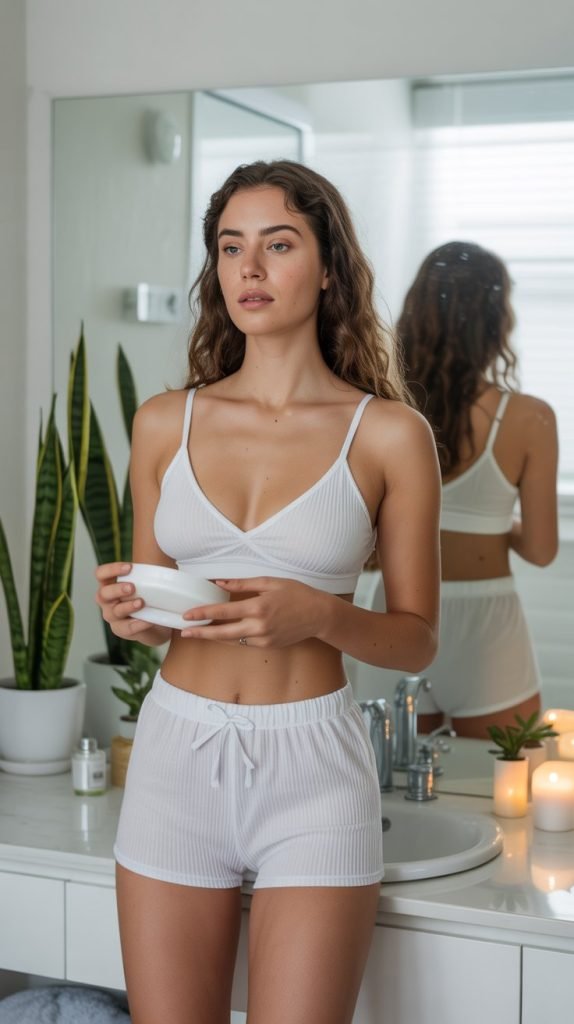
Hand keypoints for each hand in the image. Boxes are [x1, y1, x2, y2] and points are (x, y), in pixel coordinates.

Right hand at [94, 561, 152, 638]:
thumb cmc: (146, 597)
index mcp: (109, 584)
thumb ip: (147, 574)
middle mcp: (107, 601)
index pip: (101, 574)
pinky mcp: (121, 630)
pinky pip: (127, 628)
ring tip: (141, 603)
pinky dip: (138, 624)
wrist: (154, 623)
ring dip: (127, 606)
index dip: (111, 569)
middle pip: (103, 594)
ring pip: (114, 612)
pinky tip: (148, 620)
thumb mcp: (145, 584)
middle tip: (132, 587)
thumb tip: (164, 563)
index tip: (130, 567)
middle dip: (117, 589)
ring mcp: (112, 616)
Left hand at [180, 577, 328, 647]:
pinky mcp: (268, 646)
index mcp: (258, 607)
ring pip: (232, 640)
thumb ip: (243, 583)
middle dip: (201, 632)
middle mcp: (258, 626)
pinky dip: (233, 638)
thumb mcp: (270, 582)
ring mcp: (263, 639)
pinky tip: (223, 633)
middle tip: (184, 632)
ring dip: (214, 637)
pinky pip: (245, 643)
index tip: (187, 614)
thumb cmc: (297, 594)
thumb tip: (219, 582)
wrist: (319, 615)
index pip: (223, 611)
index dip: (203, 613)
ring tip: (198, 633)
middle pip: (222, 633)